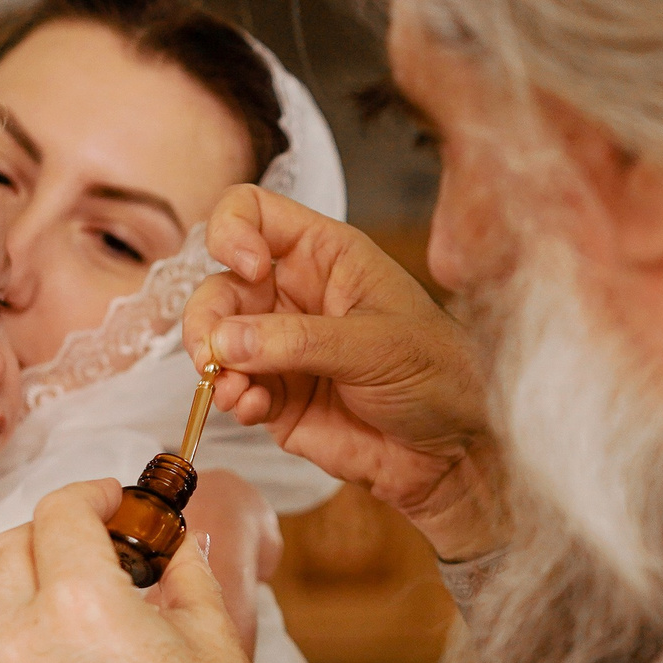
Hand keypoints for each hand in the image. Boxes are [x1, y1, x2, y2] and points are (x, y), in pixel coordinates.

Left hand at [0, 482, 273, 662]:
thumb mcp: (218, 644)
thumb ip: (184, 575)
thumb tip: (172, 541)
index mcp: (82, 606)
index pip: (61, 513)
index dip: (93, 495)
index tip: (114, 504)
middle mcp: (19, 641)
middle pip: (10, 546)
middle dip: (55, 533)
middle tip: (96, 546)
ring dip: (12, 574)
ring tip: (53, 587)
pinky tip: (19, 633)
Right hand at [188, 185, 506, 561]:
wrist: (455, 449)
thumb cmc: (438, 374)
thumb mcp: (375, 344)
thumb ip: (298, 342)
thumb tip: (226, 341)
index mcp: (325, 255)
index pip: (253, 213)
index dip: (232, 231)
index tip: (244, 267)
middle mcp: (296, 295)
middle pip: (222, 284)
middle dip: (208, 317)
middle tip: (212, 353)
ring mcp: (282, 348)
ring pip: (218, 339)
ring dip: (214, 364)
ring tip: (235, 391)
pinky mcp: (279, 398)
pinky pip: (234, 390)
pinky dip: (232, 399)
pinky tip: (252, 409)